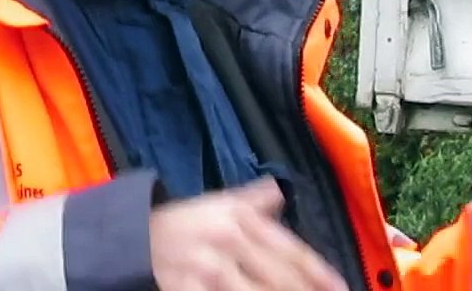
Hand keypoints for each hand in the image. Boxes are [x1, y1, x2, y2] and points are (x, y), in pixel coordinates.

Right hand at [149, 176, 346, 290]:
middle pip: (281, 280)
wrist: (130, 237)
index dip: (320, 275)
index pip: (291, 251)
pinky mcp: (187, 290)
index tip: (340, 289)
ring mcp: (207, 269)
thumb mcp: (217, 204)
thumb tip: (280, 192)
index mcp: (240, 219)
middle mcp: (227, 241)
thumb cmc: (181, 223)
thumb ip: (252, 200)